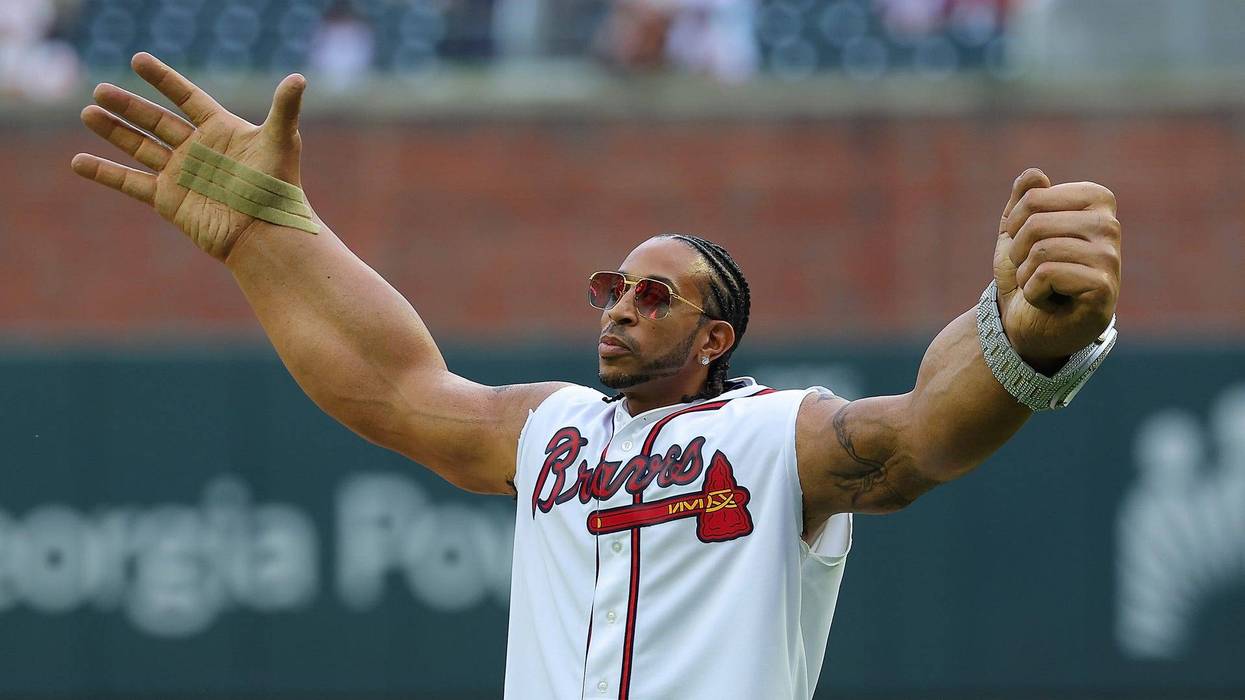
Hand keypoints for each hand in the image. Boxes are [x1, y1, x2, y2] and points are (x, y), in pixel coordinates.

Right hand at [71, 52, 307, 260]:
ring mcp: (181, 174)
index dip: (164, 80)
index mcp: (222, 131)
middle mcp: (198, 150)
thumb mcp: (282, 143)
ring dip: (114, 130)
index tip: (138, 60)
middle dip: (128, 105)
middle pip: (156, 121)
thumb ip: (285, 109)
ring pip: (139, 146)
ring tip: (88, 112)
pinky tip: (78, 162)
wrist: (266, 233)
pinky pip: (129, 182)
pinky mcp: (168, 199)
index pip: (187, 98)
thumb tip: (299, 78)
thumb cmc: (278, 188)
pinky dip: (104, 172)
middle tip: (100, 89)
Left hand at [993, 168, 1121, 369]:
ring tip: (1042, 287)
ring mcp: (1111, 257)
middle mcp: (1110, 225)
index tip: (1027, 246)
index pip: (1034, 196)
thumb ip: (1022, 200)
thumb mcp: (1014, 232)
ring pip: (1040, 249)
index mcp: (1095, 201)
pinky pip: (1046, 274)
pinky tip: (1051, 302)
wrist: (1028, 324)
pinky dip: (1034, 293)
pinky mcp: (1103, 287)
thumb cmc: (1026, 275)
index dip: (1015, 225)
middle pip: (1035, 222)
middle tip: (1033, 271)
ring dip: (1026, 275)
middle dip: (1019, 252)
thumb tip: (1034, 175)